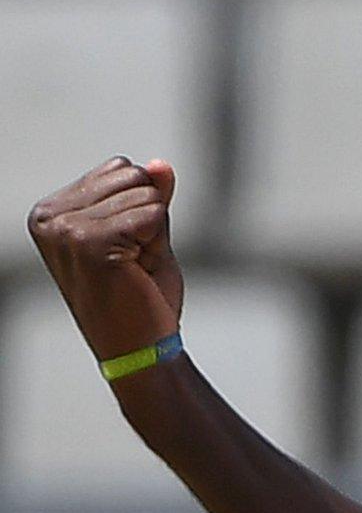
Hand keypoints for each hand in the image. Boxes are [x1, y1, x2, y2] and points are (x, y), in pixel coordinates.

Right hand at [26, 156, 184, 363]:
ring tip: (134, 267)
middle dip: (149, 216)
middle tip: (135, 260)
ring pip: (146, 194)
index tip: (126, 247)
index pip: (120, 168)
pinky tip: (136, 271)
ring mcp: (66, 230)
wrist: (139, 347)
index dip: (141, 207)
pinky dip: (157, 242)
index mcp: (52, 211)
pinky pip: (153, 214)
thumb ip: (149, 197)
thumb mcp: (147, 235)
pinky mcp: (90, 242)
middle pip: (133, 175)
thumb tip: (160, 164)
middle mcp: (50, 217)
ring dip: (154, 233)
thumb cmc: (140, 296)